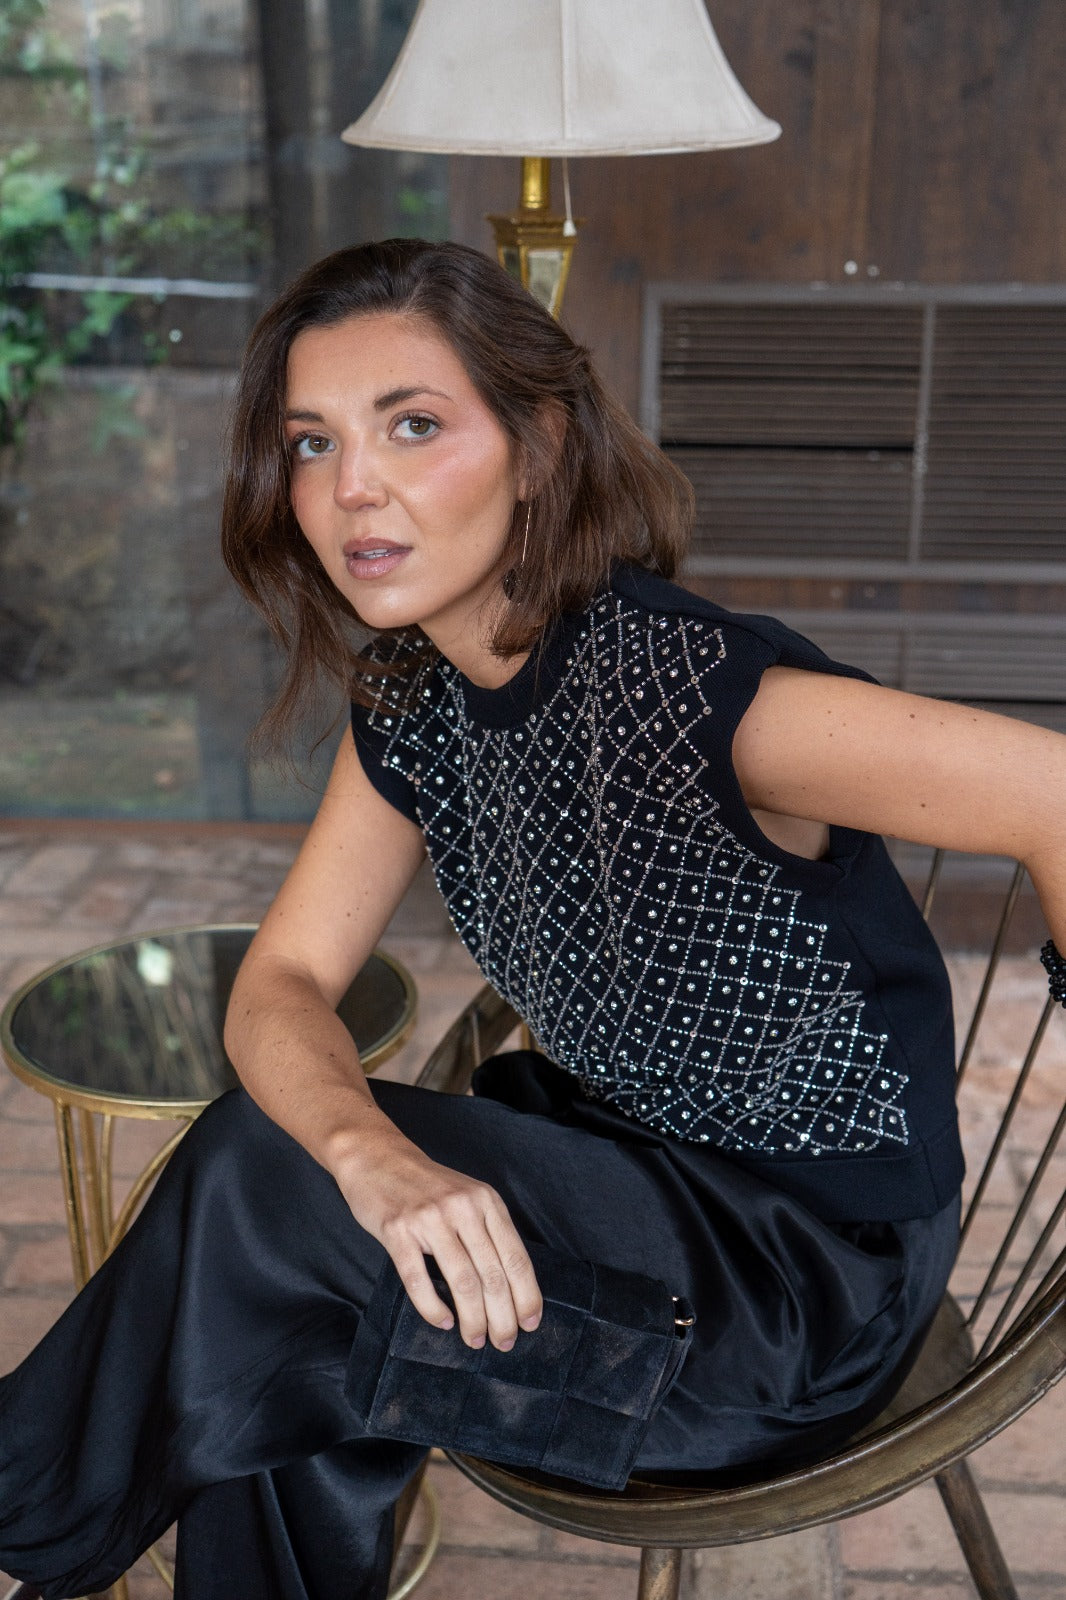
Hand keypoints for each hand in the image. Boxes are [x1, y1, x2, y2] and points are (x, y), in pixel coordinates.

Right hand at [335, 1128, 542, 1352]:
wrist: (376, 1157)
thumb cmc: (426, 1186)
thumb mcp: (467, 1197)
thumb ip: (487, 1231)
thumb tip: (510, 1286)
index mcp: (486, 1201)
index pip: (516, 1257)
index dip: (526, 1295)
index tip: (531, 1324)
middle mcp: (462, 1208)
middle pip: (492, 1275)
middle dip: (502, 1317)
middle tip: (503, 1343)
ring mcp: (429, 1219)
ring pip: (462, 1282)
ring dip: (473, 1319)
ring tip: (475, 1340)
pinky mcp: (397, 1231)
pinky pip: (418, 1280)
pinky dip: (433, 1308)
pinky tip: (442, 1322)